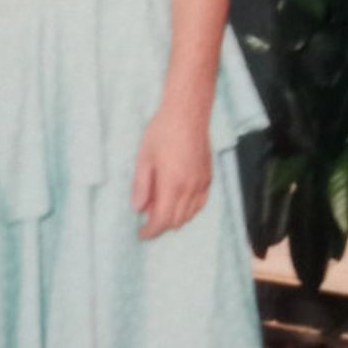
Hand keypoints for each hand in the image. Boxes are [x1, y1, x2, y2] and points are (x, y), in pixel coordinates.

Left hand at [131, 106, 211, 239]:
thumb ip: (141, 186)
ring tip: (160, 208)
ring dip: (175, 218)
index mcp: (172, 185)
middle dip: (161, 225)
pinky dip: (188, 210)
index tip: (141, 233)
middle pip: (177, 220)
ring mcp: (202, 183)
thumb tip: (138, 209)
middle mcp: (190, 188)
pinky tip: (178, 202)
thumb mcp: (144, 158)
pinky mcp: (208, 177)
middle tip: (147, 218)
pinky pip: (200, 203)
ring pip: (190, 214)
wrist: (187, 113)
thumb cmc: (162, 132)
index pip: (162, 219)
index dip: (151, 231)